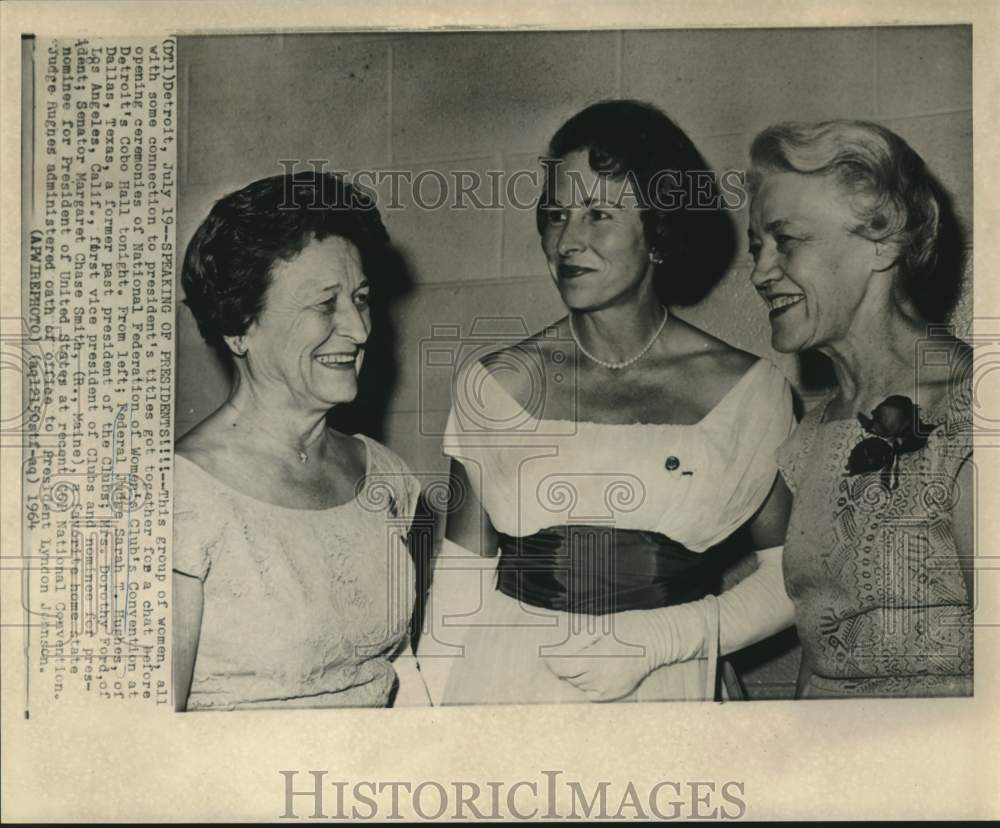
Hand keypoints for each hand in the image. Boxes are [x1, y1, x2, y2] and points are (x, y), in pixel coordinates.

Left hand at [542, 610, 658, 702]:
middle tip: (577, 648)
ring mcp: (608, 690)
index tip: (547, 652)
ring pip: (578, 684)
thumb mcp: (597, 626)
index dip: (550, 659)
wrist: (656, 640)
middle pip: (568, 676)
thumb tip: (551, 654)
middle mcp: (601, 679)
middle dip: (566, 663)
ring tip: (592, 655)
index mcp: (595, 659)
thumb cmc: (626, 627)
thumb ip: (572, 642)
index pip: (560, 667)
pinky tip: (597, 668)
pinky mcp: (614, 694)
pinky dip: (587, 682)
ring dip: (577, 672)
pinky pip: (590, 692)